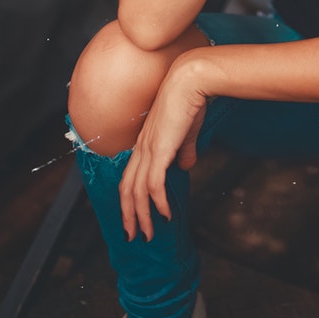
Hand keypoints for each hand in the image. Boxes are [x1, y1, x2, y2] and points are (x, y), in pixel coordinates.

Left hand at [118, 63, 207, 241]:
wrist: (192, 81)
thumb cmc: (191, 100)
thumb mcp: (188, 132)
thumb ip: (185, 150)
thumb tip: (186, 165)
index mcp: (146, 142)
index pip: (130, 176)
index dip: (130, 199)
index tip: (136, 217)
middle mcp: (142, 147)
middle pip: (127, 189)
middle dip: (128, 215)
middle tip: (134, 236)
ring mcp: (149, 149)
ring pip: (137, 192)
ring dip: (142, 216)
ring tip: (149, 234)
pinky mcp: (160, 150)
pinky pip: (154, 185)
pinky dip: (158, 203)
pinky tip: (166, 215)